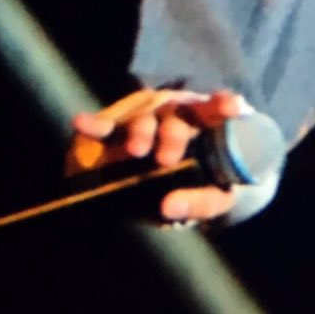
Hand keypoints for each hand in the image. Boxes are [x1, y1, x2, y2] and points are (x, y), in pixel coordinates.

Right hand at [69, 87, 247, 221]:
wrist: (183, 190)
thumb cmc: (213, 187)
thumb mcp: (217, 199)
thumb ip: (201, 202)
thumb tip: (167, 208)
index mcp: (211, 124)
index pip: (219, 108)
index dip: (224, 105)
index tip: (232, 108)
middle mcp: (180, 112)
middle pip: (178, 116)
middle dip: (173, 135)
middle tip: (167, 160)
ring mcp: (150, 117)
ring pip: (145, 118)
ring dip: (140, 132)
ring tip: (135, 150)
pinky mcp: (121, 128)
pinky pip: (108, 125)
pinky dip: (96, 124)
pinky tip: (81, 123)